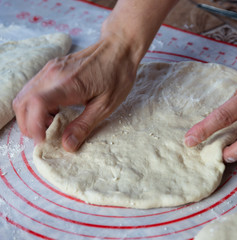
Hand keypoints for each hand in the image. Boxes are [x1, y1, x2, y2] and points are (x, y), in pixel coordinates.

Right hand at [13, 33, 138, 151]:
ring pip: (24, 95)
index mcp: (68, 84)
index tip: (43, 140)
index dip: (33, 126)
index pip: (35, 104)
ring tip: (51, 124)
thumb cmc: (117, 75)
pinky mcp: (52, 67)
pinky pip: (33, 87)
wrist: (119, 47)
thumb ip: (84, 125)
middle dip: (28, 124)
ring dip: (30, 114)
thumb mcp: (106, 105)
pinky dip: (35, 104)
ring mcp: (50, 69)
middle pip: (23, 102)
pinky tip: (54, 111)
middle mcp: (53, 74)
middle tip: (46, 136)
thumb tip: (67, 145)